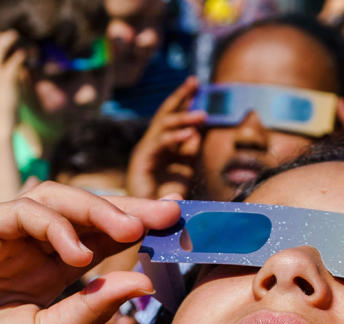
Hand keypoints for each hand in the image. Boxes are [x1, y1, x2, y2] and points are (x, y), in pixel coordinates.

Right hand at [0, 182, 178, 323]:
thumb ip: (90, 310)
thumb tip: (142, 282)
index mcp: (42, 275)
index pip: (96, 238)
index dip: (135, 227)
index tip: (178, 225)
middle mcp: (20, 249)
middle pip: (79, 211)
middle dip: (125, 208)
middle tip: (167, 214)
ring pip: (50, 199)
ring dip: (94, 209)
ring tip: (129, 229)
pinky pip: (16, 210)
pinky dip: (52, 224)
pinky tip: (77, 252)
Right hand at [127, 76, 206, 198]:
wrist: (148, 223)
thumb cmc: (165, 198)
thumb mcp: (184, 169)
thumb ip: (189, 150)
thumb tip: (197, 132)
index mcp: (161, 144)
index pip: (172, 115)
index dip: (183, 99)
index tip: (196, 83)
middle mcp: (151, 144)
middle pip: (164, 113)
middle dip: (179, 96)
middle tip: (194, 81)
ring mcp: (144, 151)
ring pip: (162, 125)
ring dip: (183, 118)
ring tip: (202, 115)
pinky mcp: (141, 162)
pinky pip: (158, 144)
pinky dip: (174, 137)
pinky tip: (190, 134)